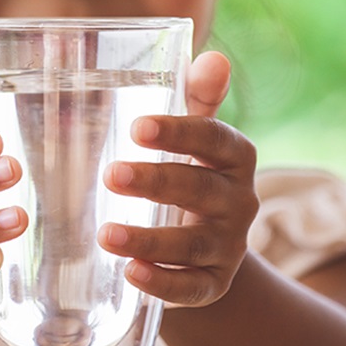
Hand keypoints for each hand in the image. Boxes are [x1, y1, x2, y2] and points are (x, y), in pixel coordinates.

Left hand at [97, 52, 259, 307]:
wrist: (204, 246)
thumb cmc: (190, 172)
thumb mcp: (194, 136)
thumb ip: (196, 97)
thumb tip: (213, 57)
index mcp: (235, 156)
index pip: (215, 138)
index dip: (180, 132)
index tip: (137, 127)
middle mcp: (240, 201)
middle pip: (200, 189)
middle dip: (156, 182)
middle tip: (110, 174)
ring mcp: (229, 246)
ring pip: (192, 244)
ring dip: (149, 239)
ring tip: (105, 233)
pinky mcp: (214, 284)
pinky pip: (193, 288)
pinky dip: (163, 283)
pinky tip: (130, 272)